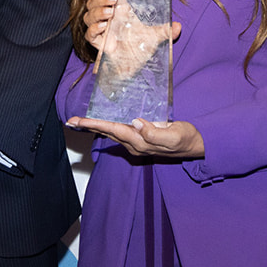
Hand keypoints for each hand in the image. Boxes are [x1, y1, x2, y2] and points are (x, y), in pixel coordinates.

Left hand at [64, 117, 203, 159]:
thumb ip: (155, 133)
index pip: (112, 130)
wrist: (196, 146)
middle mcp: (135, 143)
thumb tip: (136, 123)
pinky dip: (108, 126)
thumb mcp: (174, 135)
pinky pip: (120, 132)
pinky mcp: (141, 139)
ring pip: (112, 133)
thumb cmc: (186, 139)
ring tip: (81, 121)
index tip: (78, 120)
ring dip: (96, 127)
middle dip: (88, 126)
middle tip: (71, 120)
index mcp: (140, 141)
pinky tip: (103, 122)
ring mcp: (137, 143)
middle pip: (107, 132)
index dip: (94, 124)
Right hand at [87, 0, 181, 81]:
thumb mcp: (154, 36)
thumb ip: (164, 31)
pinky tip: (104, 26)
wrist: (134, 68)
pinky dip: (95, 29)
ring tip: (110, 13)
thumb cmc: (140, 47)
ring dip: (97, 12)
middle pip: (93, 2)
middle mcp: (107, 19)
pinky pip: (89, 35)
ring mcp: (101, 31)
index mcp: (118, 11)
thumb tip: (178, 27)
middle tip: (113, 0)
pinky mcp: (98, 44)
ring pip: (88, 16)